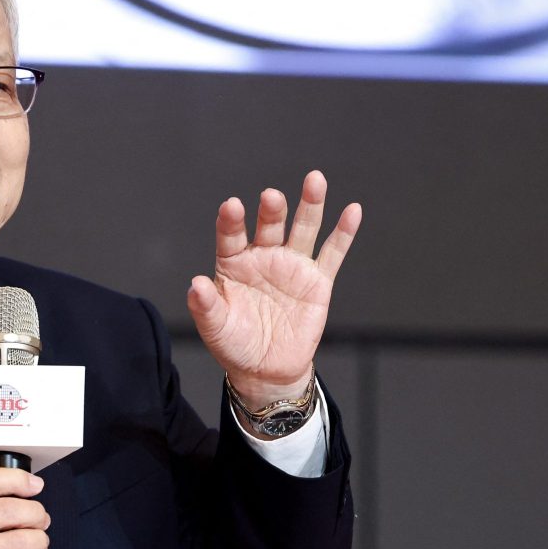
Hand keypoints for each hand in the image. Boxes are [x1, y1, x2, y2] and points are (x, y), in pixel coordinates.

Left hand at [186, 170, 361, 406]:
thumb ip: (205, 306)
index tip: (232, 206)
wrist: (266, 369)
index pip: (231, 236)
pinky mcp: (317, 281)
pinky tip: (352, 210)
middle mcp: (263, 256)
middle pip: (269, 226)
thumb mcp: (215, 327)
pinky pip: (332, 254)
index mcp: (233, 263)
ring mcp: (291, 265)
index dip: (231, 221)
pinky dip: (343, 233)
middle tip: (271, 196)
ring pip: (302, 229)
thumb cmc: (234, 343)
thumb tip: (195, 284)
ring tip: (314, 180)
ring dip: (310, 205)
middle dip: (271, 210)